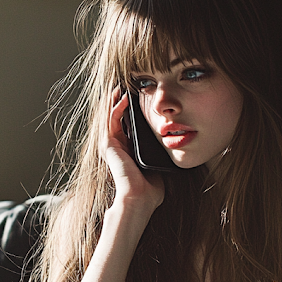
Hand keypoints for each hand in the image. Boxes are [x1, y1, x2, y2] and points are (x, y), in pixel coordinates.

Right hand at [104, 88, 164, 211]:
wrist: (141, 197)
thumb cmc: (151, 187)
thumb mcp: (157, 162)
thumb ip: (160, 152)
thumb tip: (174, 141)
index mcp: (126, 150)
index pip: (126, 123)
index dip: (130, 108)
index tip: (138, 94)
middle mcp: (116, 145)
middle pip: (115, 116)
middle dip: (119, 99)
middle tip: (126, 84)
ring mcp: (110, 144)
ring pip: (110, 115)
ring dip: (115, 99)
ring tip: (121, 85)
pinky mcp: (108, 144)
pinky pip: (110, 120)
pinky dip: (116, 107)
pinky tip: (123, 97)